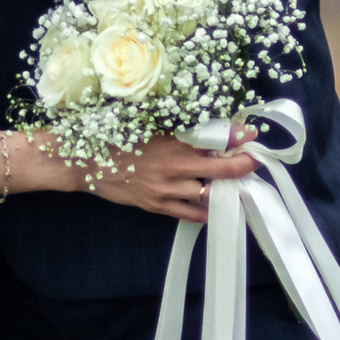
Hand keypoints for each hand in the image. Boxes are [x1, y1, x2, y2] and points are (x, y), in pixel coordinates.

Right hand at [91, 130, 260, 223]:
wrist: (85, 163)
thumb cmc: (114, 137)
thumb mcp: (145, 125)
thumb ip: (175, 128)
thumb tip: (204, 126)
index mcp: (171, 143)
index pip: (214, 140)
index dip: (236, 136)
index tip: (251, 134)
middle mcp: (173, 169)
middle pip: (220, 171)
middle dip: (242, 166)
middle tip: (254, 161)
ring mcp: (165, 191)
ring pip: (208, 195)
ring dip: (225, 190)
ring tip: (237, 185)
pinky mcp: (156, 206)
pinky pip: (189, 214)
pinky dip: (205, 211)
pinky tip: (215, 207)